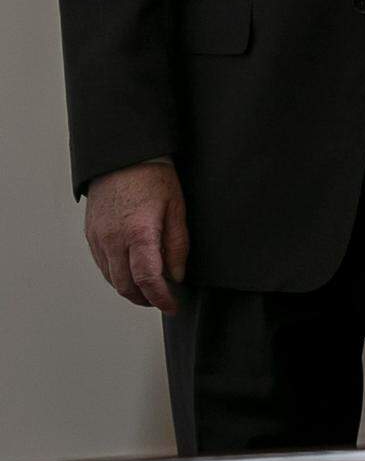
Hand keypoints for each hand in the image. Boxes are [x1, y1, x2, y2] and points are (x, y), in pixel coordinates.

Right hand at [84, 163, 188, 313]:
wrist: (123, 155)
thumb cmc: (153, 177)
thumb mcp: (176, 207)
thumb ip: (177, 245)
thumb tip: (176, 276)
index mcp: (139, 233)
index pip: (148, 280)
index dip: (161, 299)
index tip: (172, 306)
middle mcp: (114, 239)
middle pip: (126, 286)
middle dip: (145, 299)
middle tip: (162, 300)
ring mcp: (99, 238)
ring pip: (111, 279)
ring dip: (130, 290)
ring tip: (148, 288)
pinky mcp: (91, 233)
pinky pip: (102, 265)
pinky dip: (116, 275)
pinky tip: (130, 271)